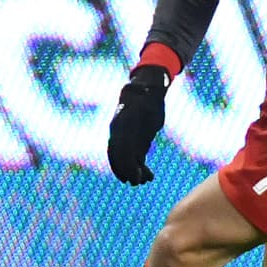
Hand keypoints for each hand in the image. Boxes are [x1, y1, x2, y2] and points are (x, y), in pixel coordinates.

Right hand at [107, 65, 169, 184]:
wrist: (147, 91)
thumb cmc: (145, 91)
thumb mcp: (141, 93)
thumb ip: (137, 92)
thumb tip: (135, 84)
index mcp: (119, 124)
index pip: (116, 147)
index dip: (120, 161)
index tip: (127, 173)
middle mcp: (120, 134)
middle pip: (119, 157)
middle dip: (126, 170)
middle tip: (136, 181)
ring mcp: (128, 140)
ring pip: (128, 161)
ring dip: (135, 172)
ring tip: (145, 180)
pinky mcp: (138, 144)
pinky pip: (137, 160)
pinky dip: (141, 169)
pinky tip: (149, 176)